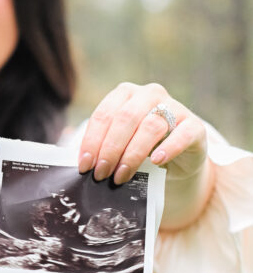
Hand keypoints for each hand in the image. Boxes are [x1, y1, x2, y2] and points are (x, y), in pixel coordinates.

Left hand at [77, 81, 207, 184]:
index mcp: (126, 95)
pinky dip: (168, 147)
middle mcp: (150, 95)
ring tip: (120, 176)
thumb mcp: (117, 146)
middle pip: (125, 118)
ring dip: (132, 154)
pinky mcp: (195, 126)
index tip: (84, 165)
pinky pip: (182, 134)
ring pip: (150, 126)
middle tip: (100, 174)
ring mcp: (175, 108)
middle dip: (109, 149)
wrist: (176, 161)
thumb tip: (79, 161)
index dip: (92, 141)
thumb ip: (99, 148)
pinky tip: (156, 161)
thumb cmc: (140, 151)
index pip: (104, 114)